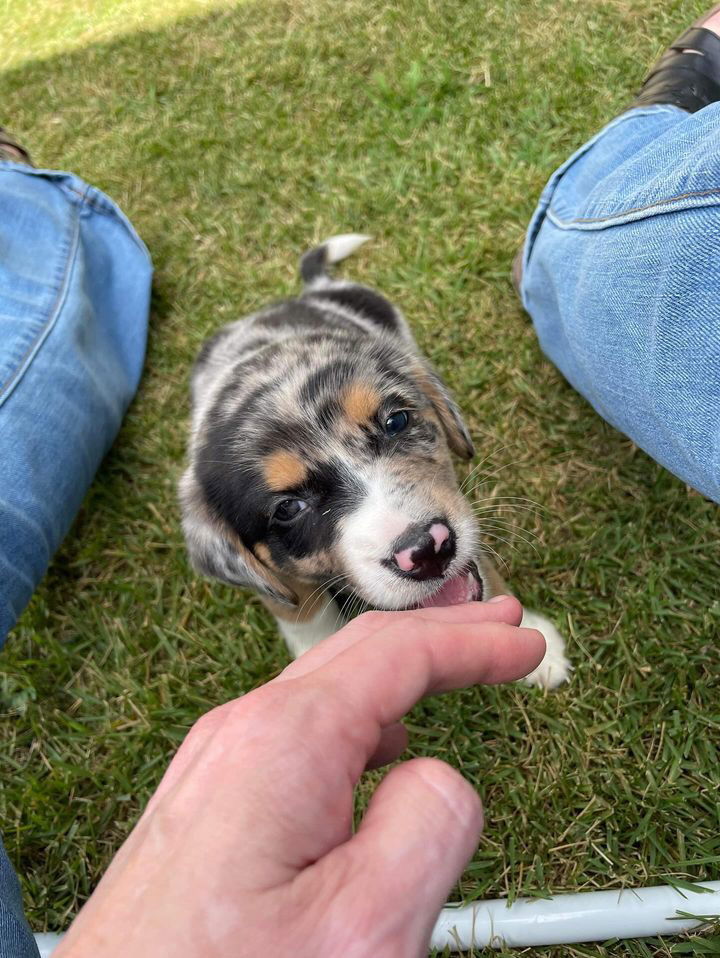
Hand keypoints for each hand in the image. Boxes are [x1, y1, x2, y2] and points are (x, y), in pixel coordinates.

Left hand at [56, 597, 543, 957]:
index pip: (398, 654)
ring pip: (329, 687)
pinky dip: (359, 714)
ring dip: (399, 668)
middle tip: (498, 622)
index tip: (523, 642)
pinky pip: (300, 730)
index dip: (472, 643)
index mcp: (283, 742)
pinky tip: (382, 738)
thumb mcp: (363, 927)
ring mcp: (220, 762)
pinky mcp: (213, 799)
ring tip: (448, 665)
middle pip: (360, 650)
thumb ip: (428, 828)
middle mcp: (243, 733)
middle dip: (439, 631)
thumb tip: (438, 773)